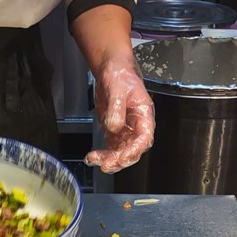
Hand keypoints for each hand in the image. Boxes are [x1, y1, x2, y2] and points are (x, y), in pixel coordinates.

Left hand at [85, 57, 154, 173]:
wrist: (112, 71)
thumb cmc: (120, 76)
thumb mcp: (118, 88)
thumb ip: (116, 108)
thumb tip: (114, 126)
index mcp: (144, 115)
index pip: (144, 138)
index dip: (135, 150)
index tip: (123, 157)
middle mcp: (137, 127)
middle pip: (133, 150)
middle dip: (120, 160)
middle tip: (106, 165)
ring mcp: (126, 132)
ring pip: (121, 152)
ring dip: (109, 160)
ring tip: (95, 160)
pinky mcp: (115, 133)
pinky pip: (111, 149)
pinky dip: (102, 155)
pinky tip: (92, 158)